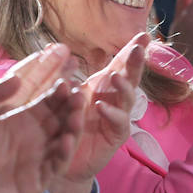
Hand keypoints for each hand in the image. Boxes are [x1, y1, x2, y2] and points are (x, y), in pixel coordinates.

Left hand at [0, 79, 84, 192]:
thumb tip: (16, 78)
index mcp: (24, 119)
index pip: (50, 102)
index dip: (59, 92)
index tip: (65, 81)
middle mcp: (36, 138)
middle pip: (63, 119)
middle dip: (73, 107)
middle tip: (79, 95)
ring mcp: (39, 159)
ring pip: (66, 141)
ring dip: (75, 129)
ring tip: (77, 116)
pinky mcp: (36, 181)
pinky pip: (56, 167)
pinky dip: (65, 155)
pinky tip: (67, 141)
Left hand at [50, 33, 147, 192]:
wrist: (66, 158)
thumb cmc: (66, 123)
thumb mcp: (60, 95)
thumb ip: (60, 73)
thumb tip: (49, 46)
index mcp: (103, 86)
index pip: (119, 64)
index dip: (131, 50)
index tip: (143, 34)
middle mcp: (115, 99)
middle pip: (129, 77)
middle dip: (135, 63)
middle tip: (139, 48)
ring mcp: (118, 117)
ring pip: (127, 99)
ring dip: (123, 87)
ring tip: (116, 76)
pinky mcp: (116, 136)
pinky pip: (118, 123)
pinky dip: (111, 114)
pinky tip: (102, 106)